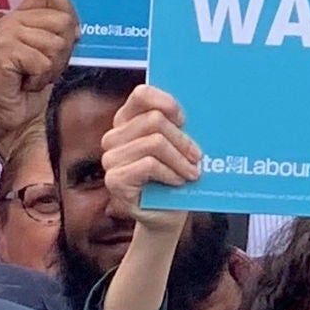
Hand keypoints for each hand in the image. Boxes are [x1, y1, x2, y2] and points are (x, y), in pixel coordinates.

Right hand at [0, 0, 78, 136]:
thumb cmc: (19, 93)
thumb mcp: (48, 59)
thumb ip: (60, 36)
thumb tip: (75, 28)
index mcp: (20, 16)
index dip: (67, 18)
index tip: (58, 46)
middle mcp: (12, 19)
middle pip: (63, 22)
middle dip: (61, 54)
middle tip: (40, 70)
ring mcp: (7, 32)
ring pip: (56, 45)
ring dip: (49, 71)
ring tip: (29, 78)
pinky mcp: (5, 50)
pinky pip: (43, 63)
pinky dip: (38, 81)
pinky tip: (22, 84)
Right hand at [101, 85, 201, 226]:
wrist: (165, 215)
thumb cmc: (172, 177)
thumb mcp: (176, 146)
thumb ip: (176, 126)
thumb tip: (197, 109)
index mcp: (127, 120)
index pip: (142, 94)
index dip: (166, 102)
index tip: (184, 119)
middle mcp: (114, 137)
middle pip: (154, 120)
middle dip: (182, 139)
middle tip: (197, 156)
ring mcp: (111, 159)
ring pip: (154, 142)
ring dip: (179, 159)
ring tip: (192, 172)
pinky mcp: (114, 180)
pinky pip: (148, 164)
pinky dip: (169, 173)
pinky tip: (178, 181)